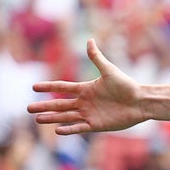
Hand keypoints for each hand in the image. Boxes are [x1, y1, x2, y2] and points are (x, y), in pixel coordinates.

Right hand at [28, 40, 144, 134]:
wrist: (141, 101)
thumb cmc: (127, 85)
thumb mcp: (109, 70)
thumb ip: (96, 58)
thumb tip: (89, 40)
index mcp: (86, 89)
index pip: (63, 87)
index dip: (49, 87)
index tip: (34, 87)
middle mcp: (85, 102)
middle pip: (60, 104)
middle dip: (45, 106)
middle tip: (28, 109)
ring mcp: (90, 114)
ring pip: (66, 117)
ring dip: (52, 118)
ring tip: (38, 120)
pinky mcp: (97, 125)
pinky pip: (80, 127)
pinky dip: (69, 129)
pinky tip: (57, 130)